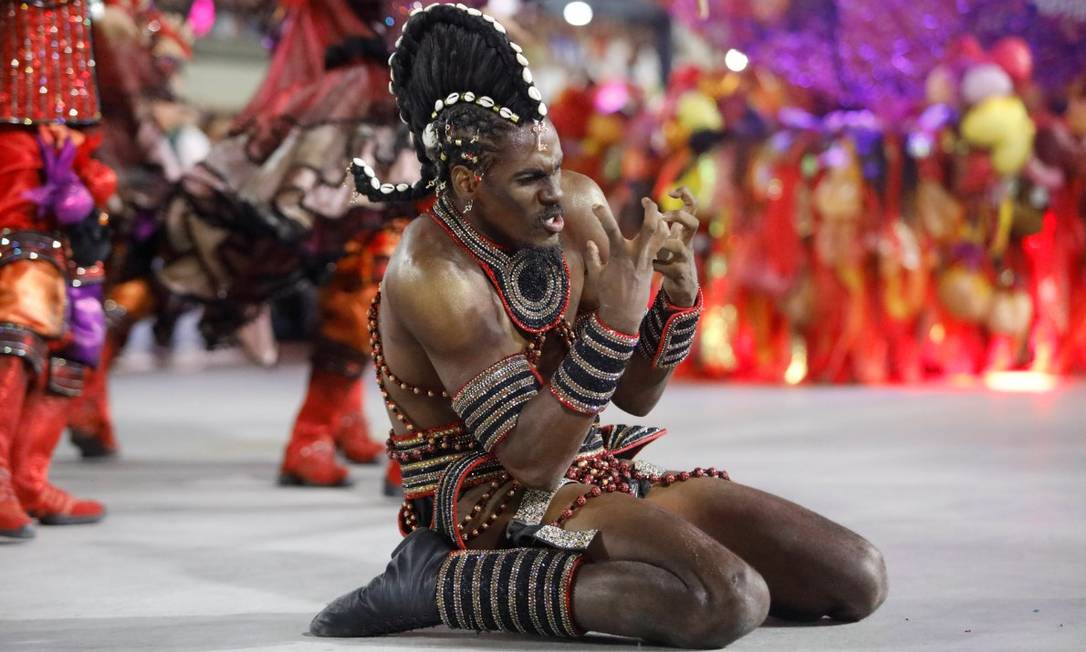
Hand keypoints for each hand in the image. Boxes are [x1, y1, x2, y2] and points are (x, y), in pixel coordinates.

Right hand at [584, 198, 669, 332]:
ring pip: (661, 235)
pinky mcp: (653, 265)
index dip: (603, 216)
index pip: (611, 230)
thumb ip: (593, 257)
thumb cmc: (608, 295)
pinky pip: (662, 246)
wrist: (625, 314)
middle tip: (646, 200)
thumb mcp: (596, 275)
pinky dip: (663, 234)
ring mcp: (647, 260)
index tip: (595, 206)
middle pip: (650, 227)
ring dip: (661, 221)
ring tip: (655, 212)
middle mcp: (636, 255)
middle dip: (651, 210)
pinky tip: (661, 228)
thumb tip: (590, 242)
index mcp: (619, 256)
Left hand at [653, 186, 699, 306]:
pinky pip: (668, 268)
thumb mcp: (668, 238)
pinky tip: (650, 266)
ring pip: (680, 247)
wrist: (682, 288)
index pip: (692, 207)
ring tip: (652, 248)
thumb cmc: (672, 259)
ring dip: (665, 244)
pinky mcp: (679, 274)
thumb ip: (659, 221)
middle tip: (662, 217)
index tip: (670, 193)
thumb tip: (646, 200)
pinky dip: (657, 266)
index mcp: (684, 232)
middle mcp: (687, 243)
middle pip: (693, 223)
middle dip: (678, 217)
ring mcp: (684, 259)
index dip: (686, 195)